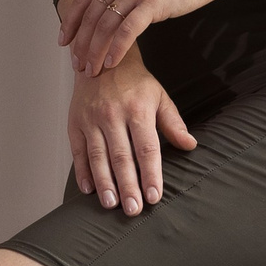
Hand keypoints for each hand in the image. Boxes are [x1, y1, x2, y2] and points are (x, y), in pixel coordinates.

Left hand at [57, 0, 239, 76]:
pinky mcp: (153, 2)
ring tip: (92, 70)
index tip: (64, 43)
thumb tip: (107, 7)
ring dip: (95, 52)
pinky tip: (111, 63)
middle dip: (81, 44)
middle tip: (78, 65)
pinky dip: (116, 50)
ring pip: (105, 26)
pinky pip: (127, 31)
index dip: (71, 23)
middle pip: (91, 16)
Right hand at [66, 46, 197, 215]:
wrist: (102, 56)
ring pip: (98, 157)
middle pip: (121, 157)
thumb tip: (190, 145)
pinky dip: (82, 171)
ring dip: (104, 183)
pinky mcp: (75, 122)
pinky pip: (78, 151)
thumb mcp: (158, 96)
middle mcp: (113, 115)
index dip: (151, 174)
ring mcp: (91, 119)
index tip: (154, 196)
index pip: (147, 148)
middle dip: (128, 186)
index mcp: (137, 109)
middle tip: (133, 210)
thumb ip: (173, 122)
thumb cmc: (135, 82)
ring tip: (111, 205)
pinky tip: (89, 190)